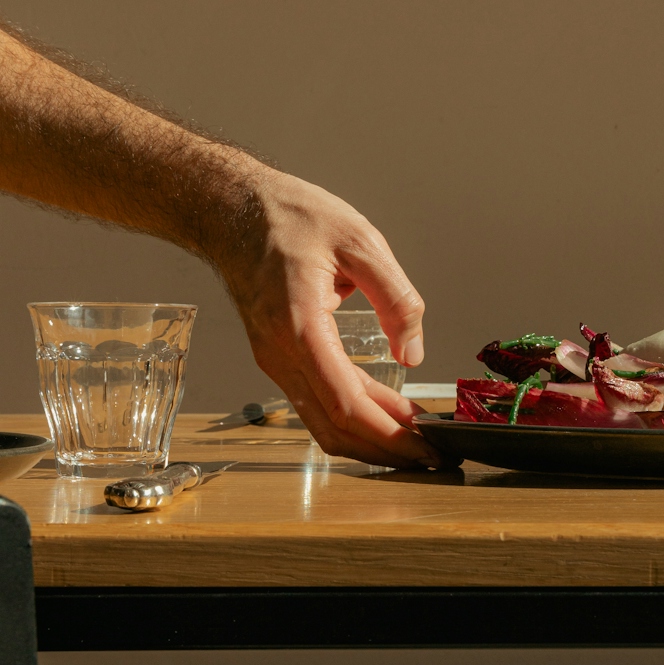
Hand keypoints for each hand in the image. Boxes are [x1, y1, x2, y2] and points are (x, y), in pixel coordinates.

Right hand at [216, 168, 440, 468]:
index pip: (347, 403)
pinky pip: (317, 404)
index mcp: (299, 328)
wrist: (229, 209)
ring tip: (417, 442)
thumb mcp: (359, 240)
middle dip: (387, 450)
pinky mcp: (279, 358)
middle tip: (433, 456)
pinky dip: (353, 420)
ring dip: (371, 440)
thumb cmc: (287, 217)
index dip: (391, 434)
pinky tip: (385, 416)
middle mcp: (280, 355)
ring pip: (324, 424)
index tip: (427, 447)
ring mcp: (275, 361)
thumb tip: (413, 352)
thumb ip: (395, 297)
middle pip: (335, 428)